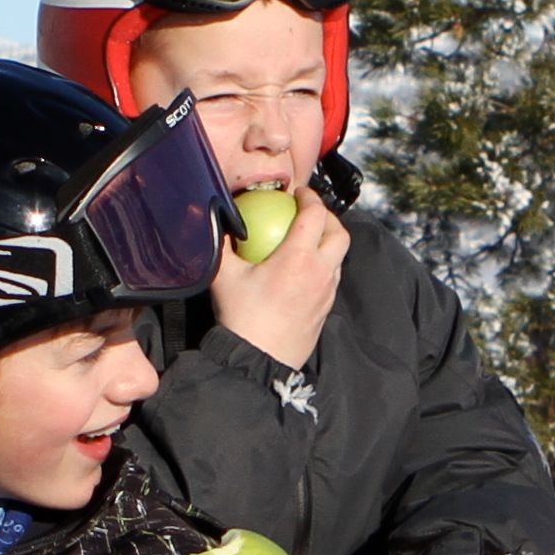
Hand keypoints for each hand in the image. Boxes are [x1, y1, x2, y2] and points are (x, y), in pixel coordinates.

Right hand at [202, 182, 349, 372]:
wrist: (260, 361)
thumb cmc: (242, 318)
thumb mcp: (225, 277)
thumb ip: (221, 244)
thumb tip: (215, 221)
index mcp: (300, 257)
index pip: (315, 214)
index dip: (310, 197)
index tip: (299, 193)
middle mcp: (321, 272)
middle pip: (339, 233)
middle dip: (328, 217)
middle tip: (308, 212)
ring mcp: (327, 292)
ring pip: (339, 257)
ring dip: (329, 242)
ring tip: (308, 239)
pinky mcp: (326, 309)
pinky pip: (332, 278)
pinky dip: (325, 264)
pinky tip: (304, 269)